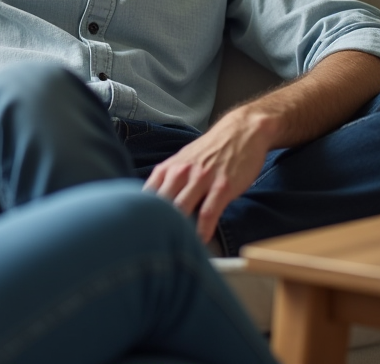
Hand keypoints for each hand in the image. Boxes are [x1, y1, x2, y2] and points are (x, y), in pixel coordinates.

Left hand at [143, 110, 271, 242]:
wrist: (241, 132)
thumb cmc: (210, 151)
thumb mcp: (183, 161)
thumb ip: (168, 181)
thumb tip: (152, 204)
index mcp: (168, 169)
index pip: (146, 195)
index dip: (140, 215)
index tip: (138, 231)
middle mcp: (181, 173)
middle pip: (160, 204)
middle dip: (155, 224)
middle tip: (152, 245)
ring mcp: (202, 179)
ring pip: (181, 209)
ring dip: (178, 230)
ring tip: (176, 247)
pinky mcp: (222, 186)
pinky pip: (208, 213)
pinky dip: (203, 231)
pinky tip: (200, 241)